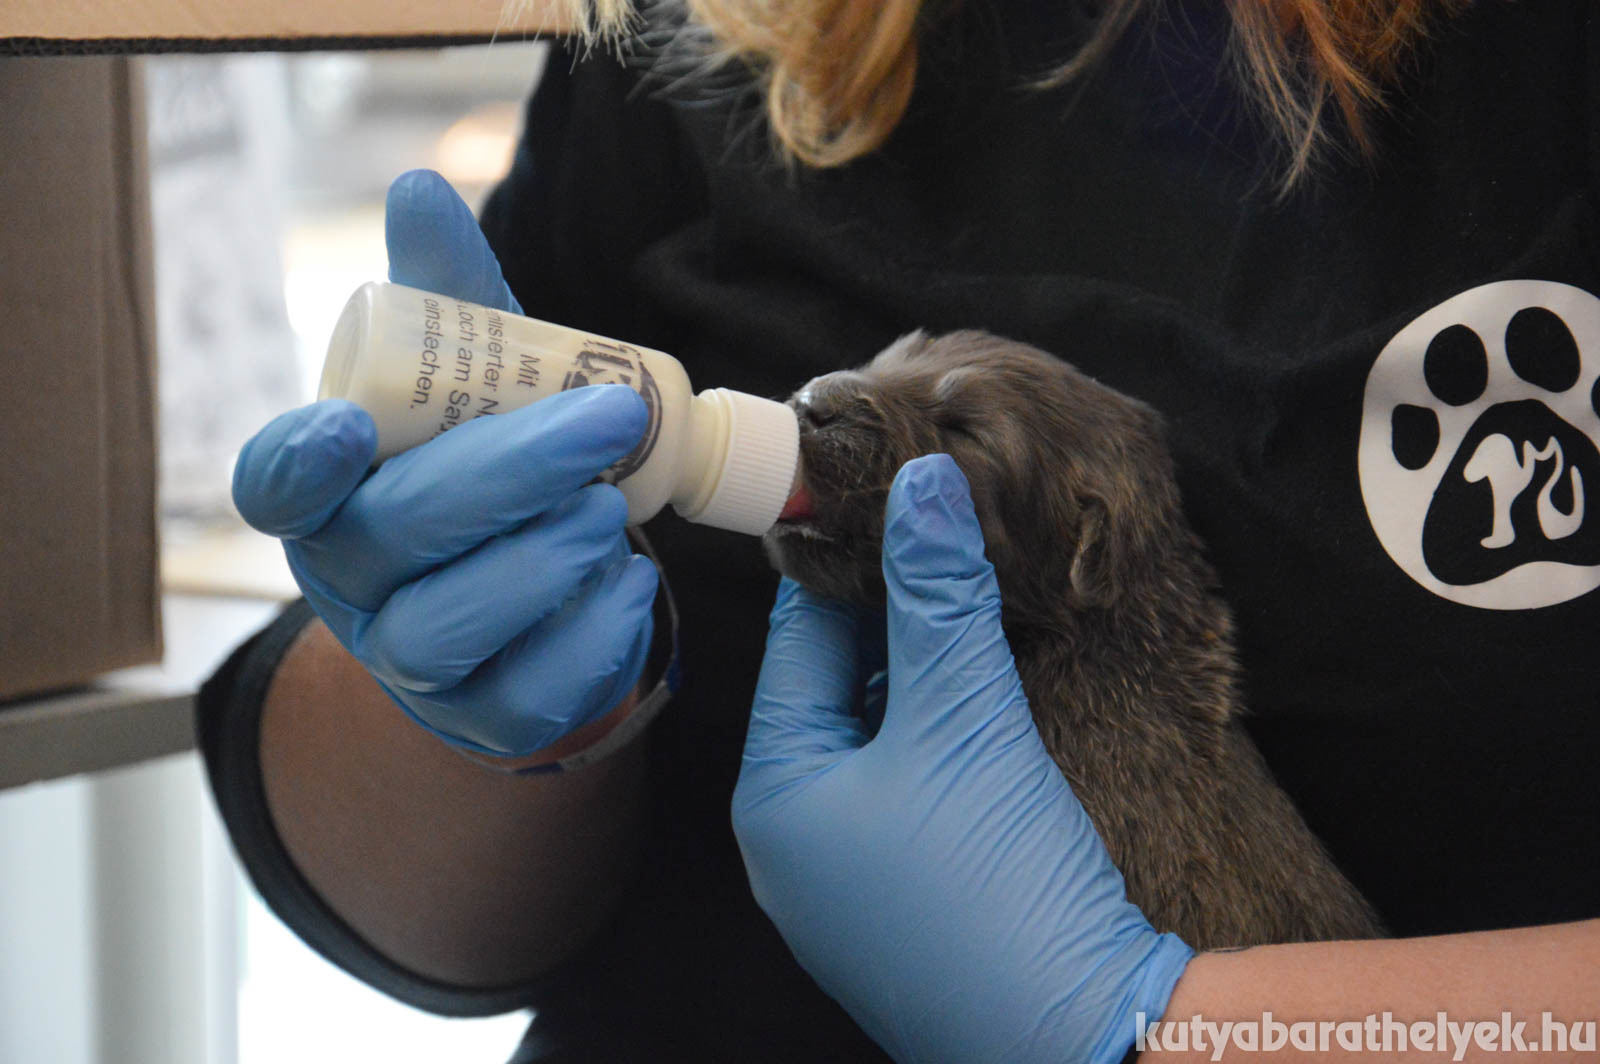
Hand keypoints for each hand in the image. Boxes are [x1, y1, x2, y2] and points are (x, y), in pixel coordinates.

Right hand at [232, 170, 657, 756]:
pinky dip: (591, 635)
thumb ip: (446, 301)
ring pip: (453, 627)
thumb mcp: (469, 387)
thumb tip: (422, 188)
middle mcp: (351, 585)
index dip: (301, 463)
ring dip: (546, 560)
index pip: (275, 487)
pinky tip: (628, 585)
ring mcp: (412, 664)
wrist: (525, 603)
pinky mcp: (485, 718)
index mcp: (328, 496)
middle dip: (507, 474)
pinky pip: (529, 693)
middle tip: (609, 421)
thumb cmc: (483, 474)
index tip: (351, 424)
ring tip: (610, 510)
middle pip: (395, 539)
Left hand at [732, 454, 1193, 1063]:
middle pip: (837, 688)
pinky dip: (945, 732)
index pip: (798, 642)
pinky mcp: (911, 897)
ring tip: (974, 595)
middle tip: (945, 536)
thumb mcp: (965, 724)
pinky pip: (913, 786)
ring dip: (926, 671)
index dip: (844, 562)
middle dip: (894, 615)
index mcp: (776, 795)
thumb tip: (923, 482)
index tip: (884, 494)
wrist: (1082, 1040)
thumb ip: (940, 599)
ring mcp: (852, 876)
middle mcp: (797, 840)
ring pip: (881, 735)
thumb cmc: (996, 891)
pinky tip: (991, 690)